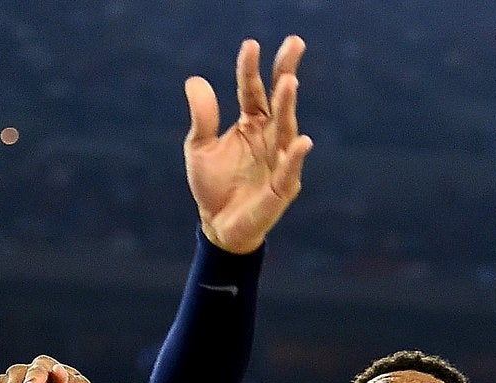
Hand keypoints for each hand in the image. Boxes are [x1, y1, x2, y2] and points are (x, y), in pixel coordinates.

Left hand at [184, 36, 313, 253]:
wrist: (217, 225)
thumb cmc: (213, 186)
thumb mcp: (199, 147)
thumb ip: (202, 117)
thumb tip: (194, 80)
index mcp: (251, 123)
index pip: (252, 90)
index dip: (250, 68)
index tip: (251, 44)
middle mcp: (270, 137)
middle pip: (278, 100)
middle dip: (285, 72)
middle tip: (294, 44)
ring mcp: (279, 161)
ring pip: (286, 129)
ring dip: (288, 106)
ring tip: (289, 82)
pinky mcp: (282, 188)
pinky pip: (290, 171)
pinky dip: (295, 158)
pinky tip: (301, 142)